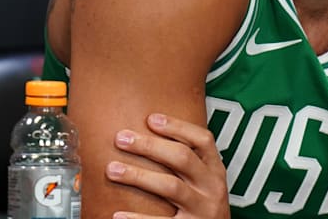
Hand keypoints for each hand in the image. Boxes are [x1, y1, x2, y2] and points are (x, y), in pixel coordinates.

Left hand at [105, 113, 228, 218]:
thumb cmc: (202, 206)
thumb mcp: (205, 182)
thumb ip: (187, 163)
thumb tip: (146, 137)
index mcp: (215, 170)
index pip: (202, 140)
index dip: (177, 127)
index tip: (150, 119)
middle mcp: (212, 187)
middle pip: (182, 158)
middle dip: (150, 146)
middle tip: (121, 138)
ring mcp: (202, 210)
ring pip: (170, 186)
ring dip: (138, 175)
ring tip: (113, 169)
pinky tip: (118, 214)